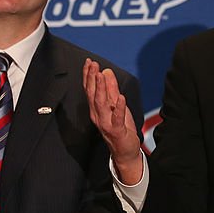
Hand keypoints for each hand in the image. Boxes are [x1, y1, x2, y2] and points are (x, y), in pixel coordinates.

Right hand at [83, 58, 142, 184]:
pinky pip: (116, 118)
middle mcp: (98, 115)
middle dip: (92, 78)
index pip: (90, 89)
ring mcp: (106, 123)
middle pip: (92, 94)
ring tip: (101, 75)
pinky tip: (120, 97)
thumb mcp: (117, 105)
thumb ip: (111, 89)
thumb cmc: (120, 128)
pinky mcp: (117, 131)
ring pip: (101, 104)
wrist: (125, 151)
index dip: (88, 75)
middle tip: (92, 64)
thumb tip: (106, 71)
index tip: (89, 62)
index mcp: (96, 108)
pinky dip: (118, 108)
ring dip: (101, 89)